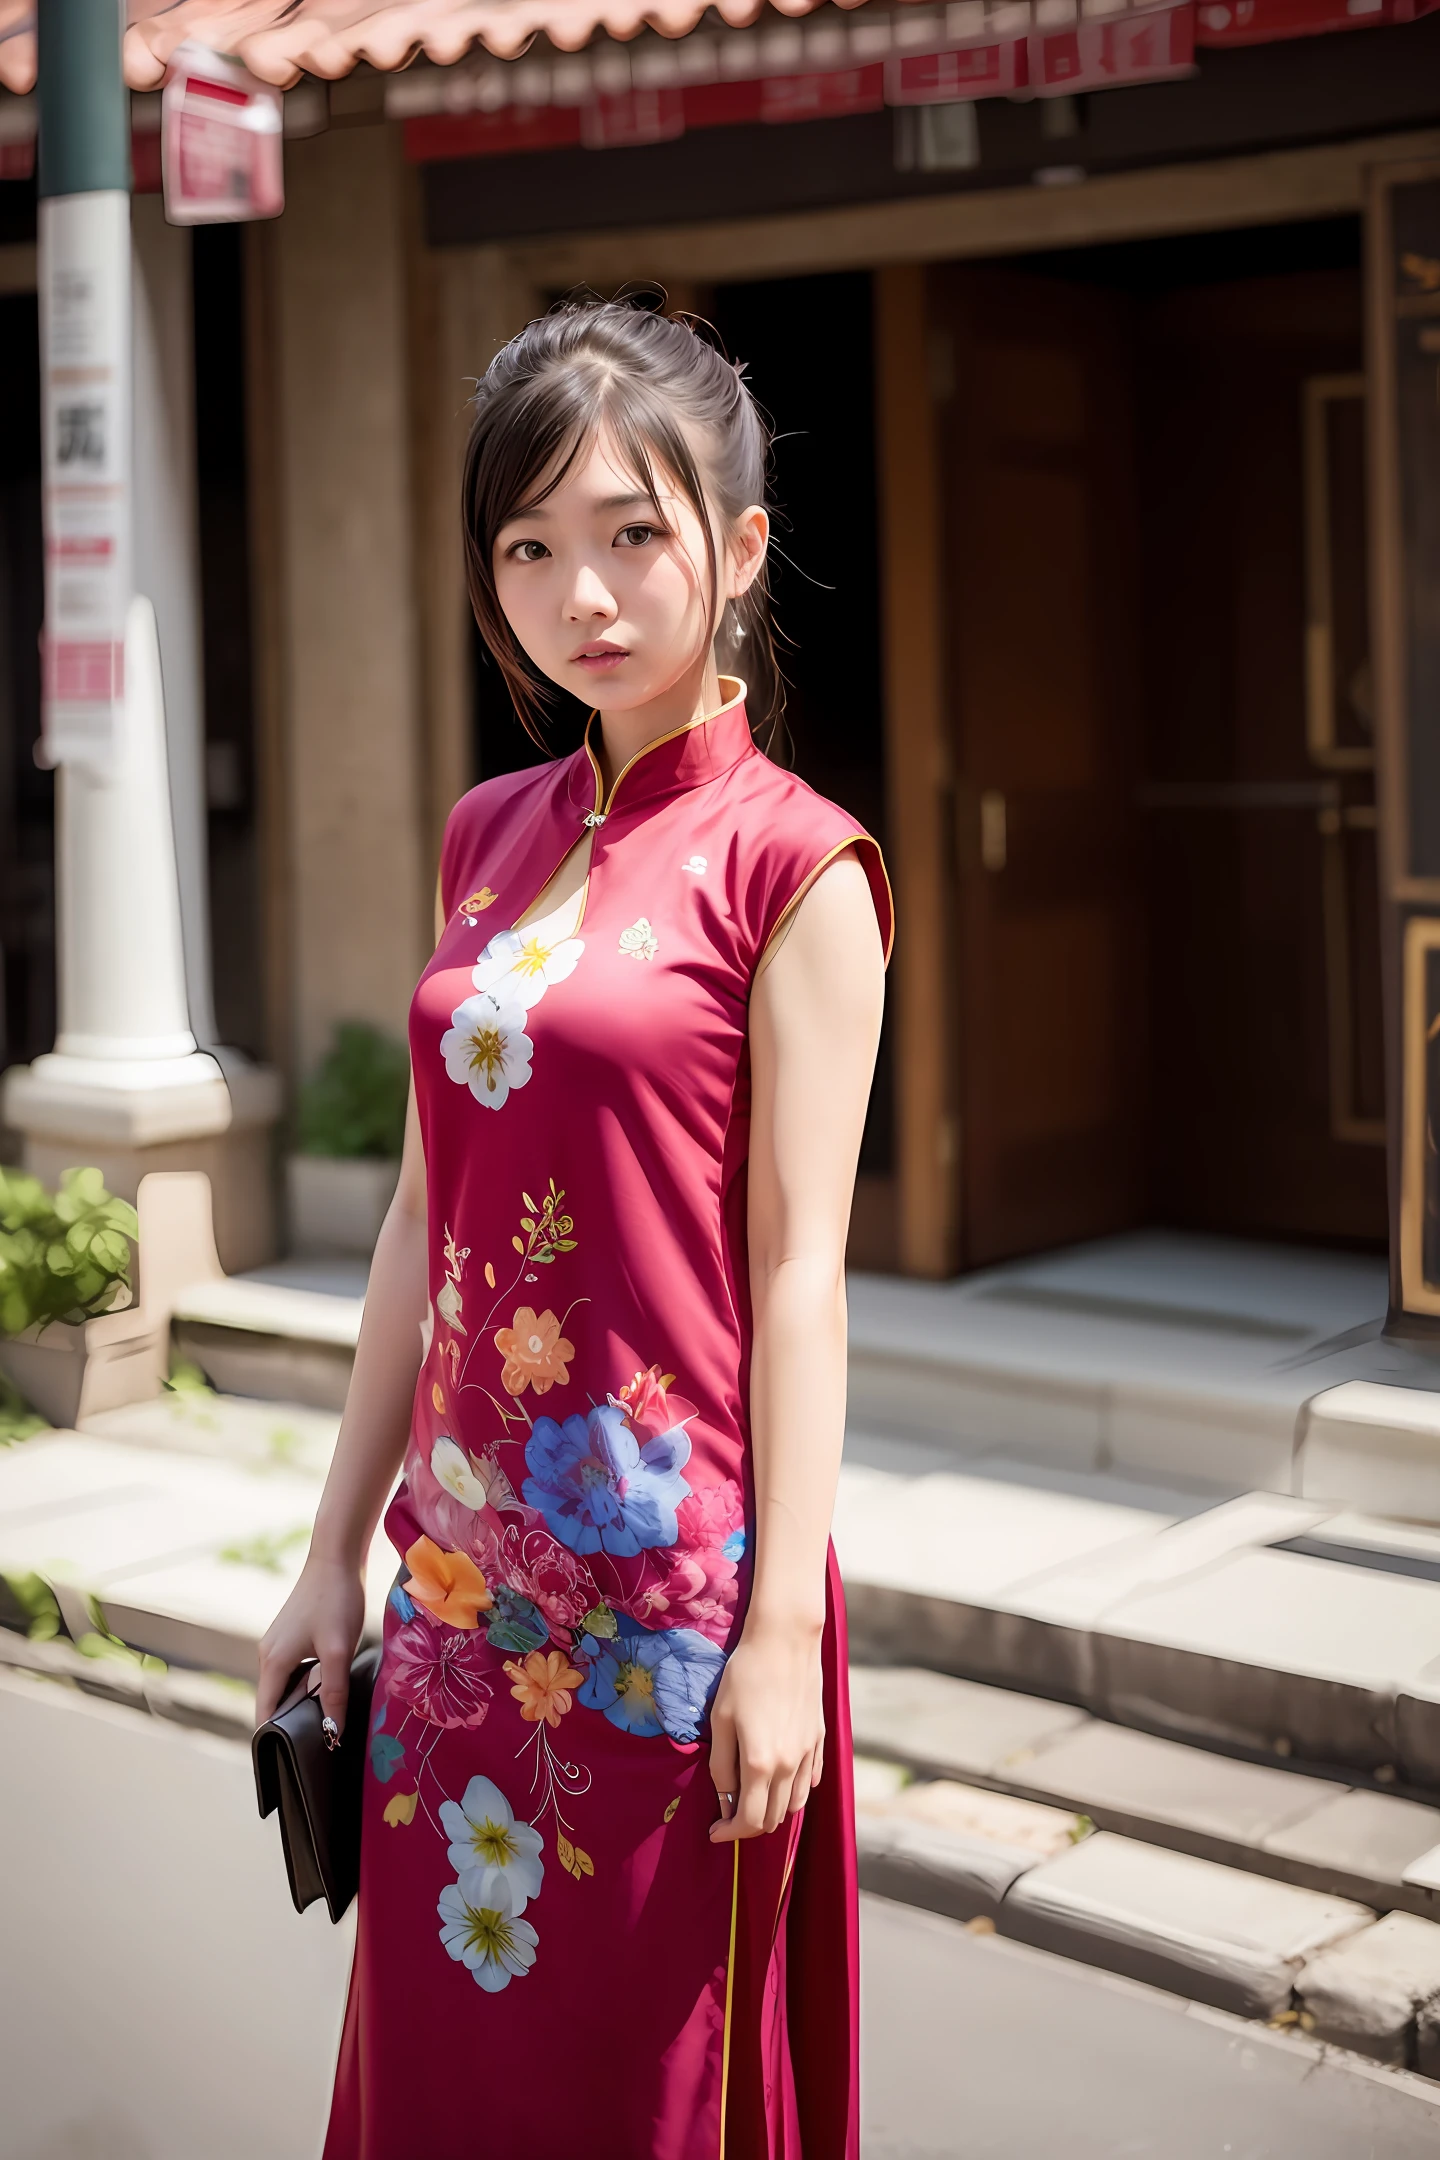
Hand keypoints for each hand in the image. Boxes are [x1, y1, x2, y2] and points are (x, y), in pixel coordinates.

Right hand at [255, 1551, 365, 1732]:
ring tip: (324, 1722)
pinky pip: (291, 1671)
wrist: (336, 1556)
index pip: (264, 1715)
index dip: (276, 1740)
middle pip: (272, 1702)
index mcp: (272, 1662)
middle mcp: (267, 1655)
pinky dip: (304, 1684)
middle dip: (290, 1724)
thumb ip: (334, 1694)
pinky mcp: (289, 1635)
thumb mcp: (339, 1651)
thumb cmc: (336, 1600)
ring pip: (284, 1686)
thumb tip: (333, 1733)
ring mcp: (277, 1643)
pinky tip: (326, 1688)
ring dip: (299, 1703)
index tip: (294, 1760)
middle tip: (317, 1744)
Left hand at [708, 1618, 824, 1842]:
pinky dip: (794, 1791)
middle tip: (728, 1815)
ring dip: (773, 1811)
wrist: (785, 1640)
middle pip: (774, 1819)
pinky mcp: (819, 1739)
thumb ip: (722, 1765)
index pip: (750, 1821)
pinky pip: (810, 1780)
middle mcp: (789, 1765)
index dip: (730, 1833)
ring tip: (752, 1798)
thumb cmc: (745, 1675)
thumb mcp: (720, 1719)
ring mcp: (808, 1753)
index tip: (714, 1831)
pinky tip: (779, 1779)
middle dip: (749, 1826)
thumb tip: (725, 1798)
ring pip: (795, 1804)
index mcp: (761, 1763)